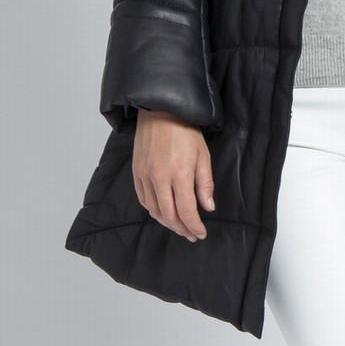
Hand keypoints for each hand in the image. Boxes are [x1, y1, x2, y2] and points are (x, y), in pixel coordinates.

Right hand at [133, 110, 214, 241]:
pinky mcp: (137, 173)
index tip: (200, 233)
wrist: (161, 111)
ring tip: (179, 227)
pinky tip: (162, 213)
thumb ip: (205, 184)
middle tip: (191, 234)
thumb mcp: (203, 156)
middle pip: (169, 216)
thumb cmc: (184, 130)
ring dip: (167, 223)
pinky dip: (153, 211)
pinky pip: (143, 199)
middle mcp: (160, 179)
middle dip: (182, 229)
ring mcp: (145, 176)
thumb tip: (208, 207)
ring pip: (154, 211)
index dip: (194, 226)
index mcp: (180, 175)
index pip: (187, 211)